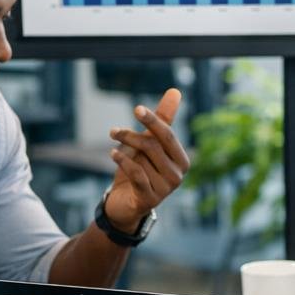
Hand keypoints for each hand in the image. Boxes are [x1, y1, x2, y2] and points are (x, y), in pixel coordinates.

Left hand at [105, 88, 188, 230]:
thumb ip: (162, 120)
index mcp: (182, 160)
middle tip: (113, 131)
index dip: (152, 121)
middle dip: (130, 136)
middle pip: (153, 145)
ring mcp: (166, 189)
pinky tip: (113, 155)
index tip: (136, 109)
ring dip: (125, 152)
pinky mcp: (150, 199)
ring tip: (114, 150)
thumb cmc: (140, 170)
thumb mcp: (149, 144)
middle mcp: (178, 175)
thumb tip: (175, 91)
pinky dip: (123, 161)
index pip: (168, 135)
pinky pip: (136, 174)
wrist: (126, 203)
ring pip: (142, 159)